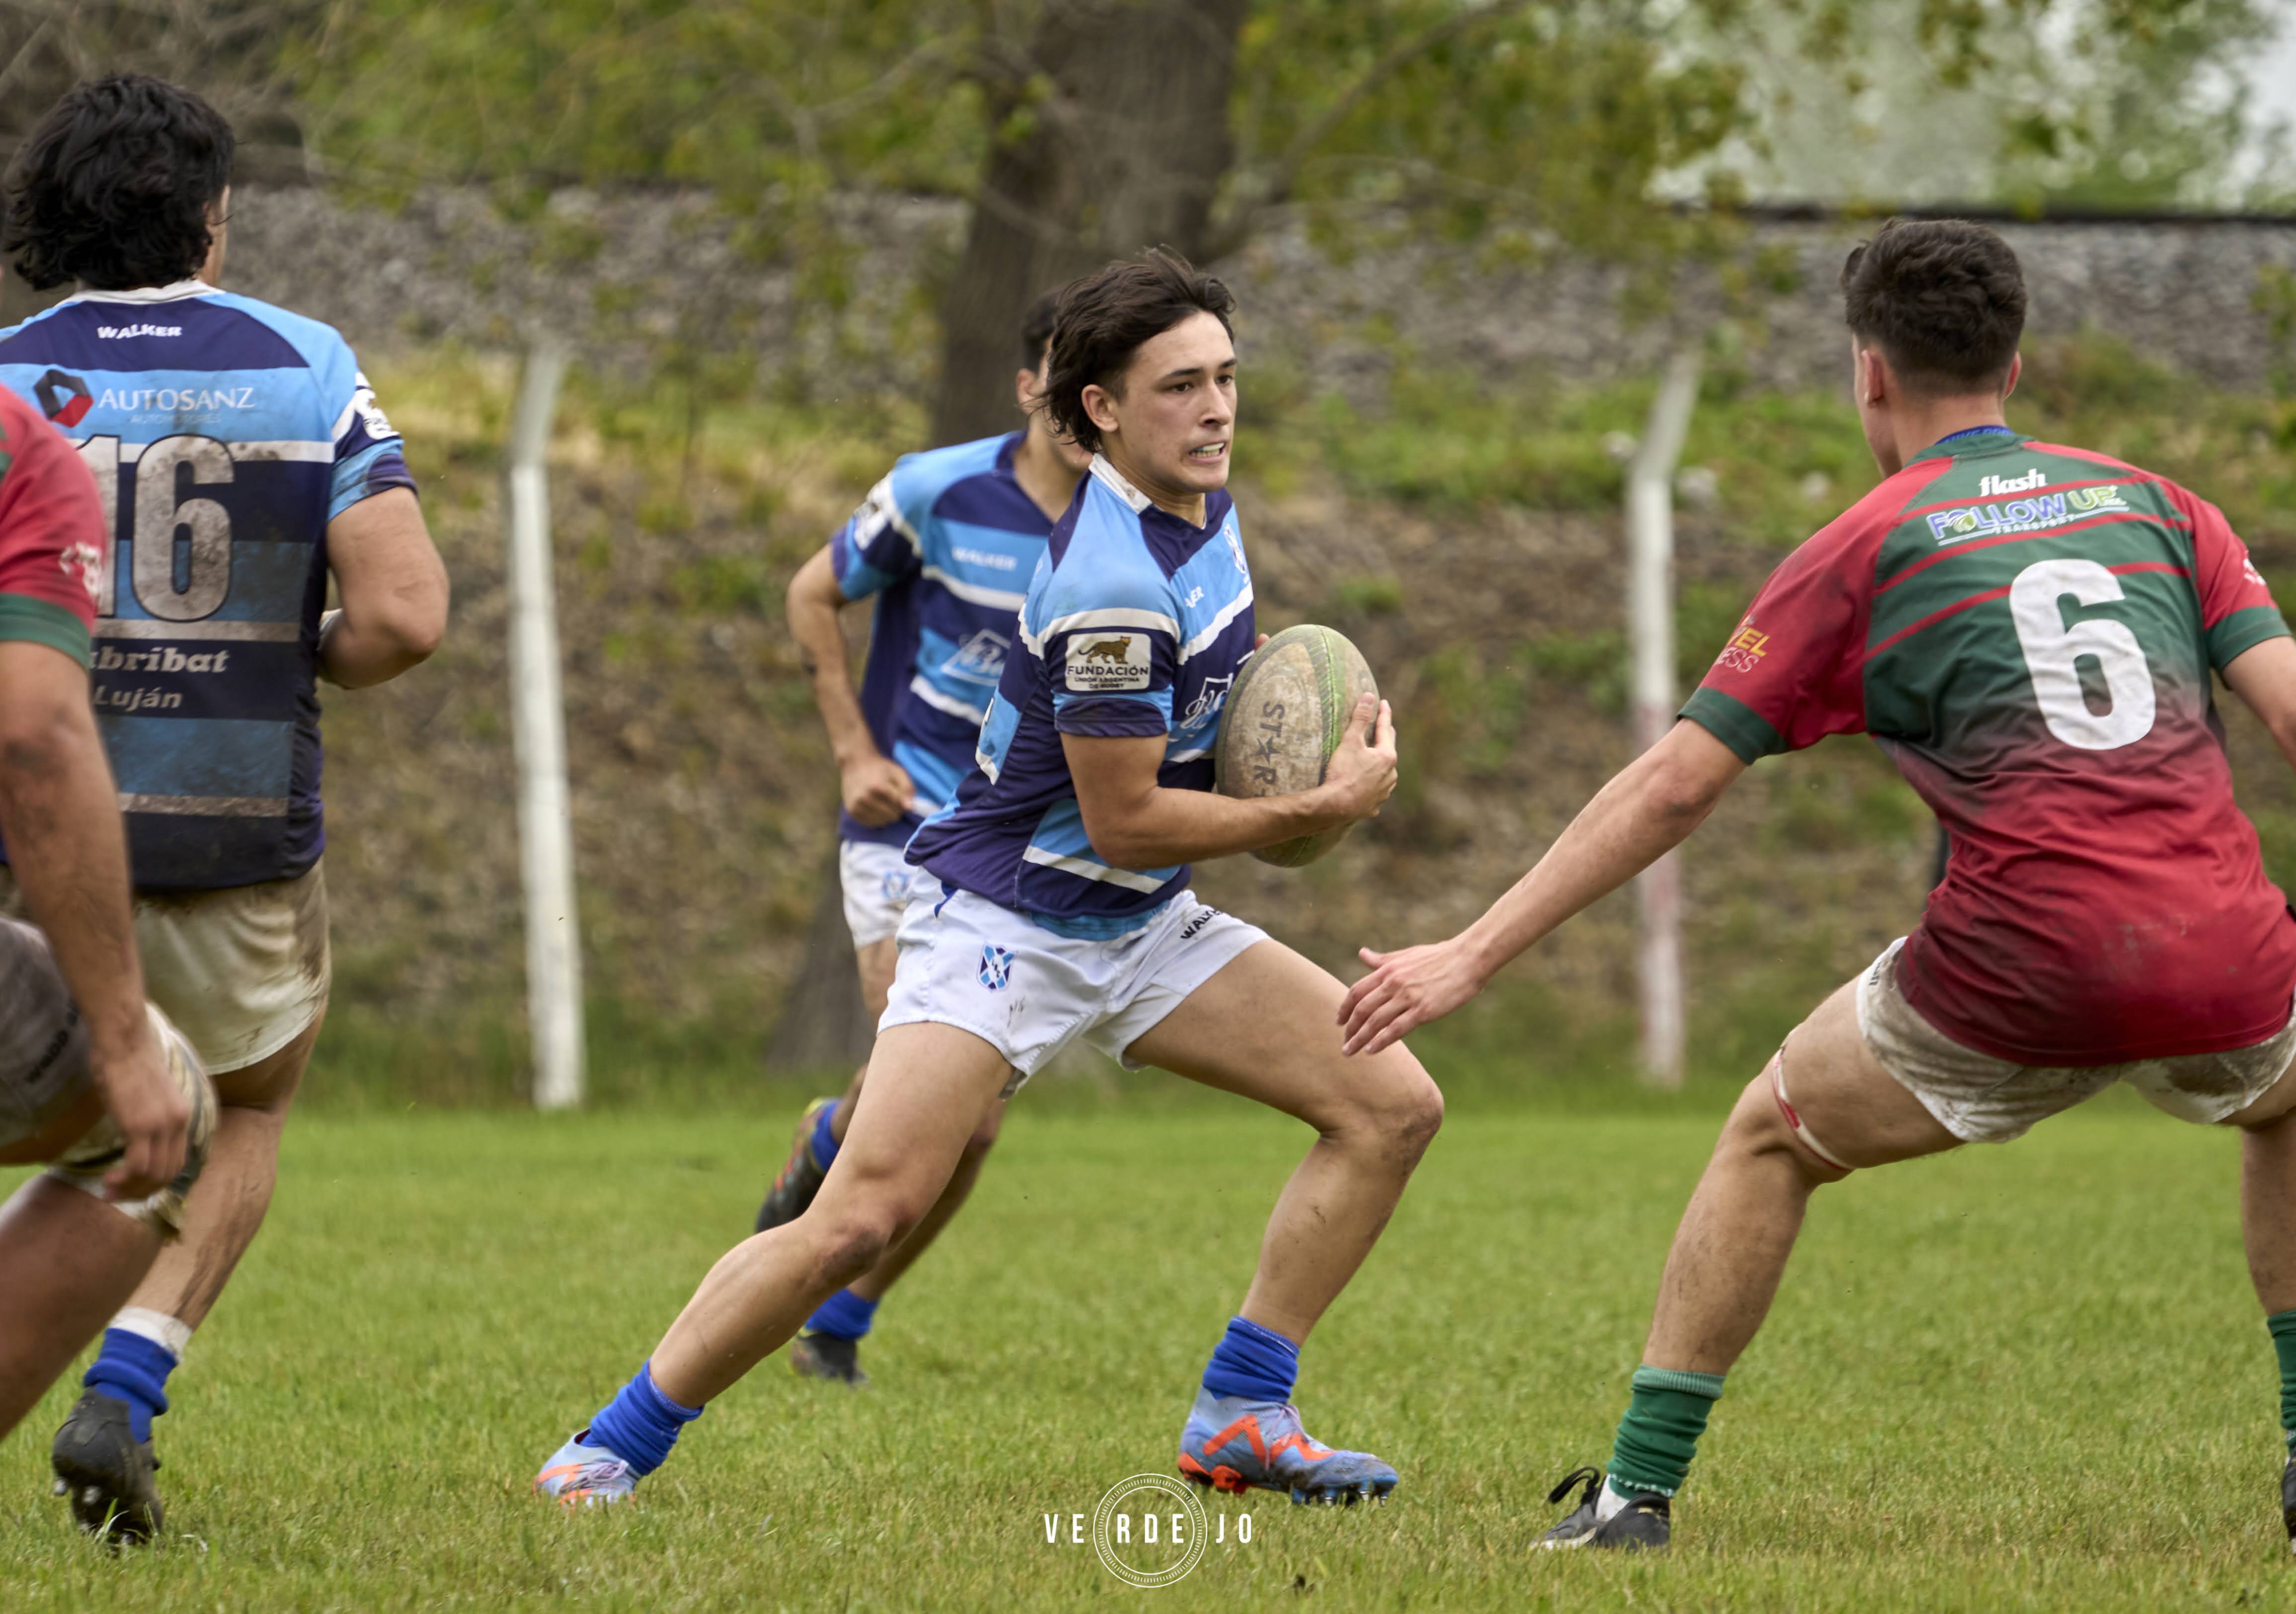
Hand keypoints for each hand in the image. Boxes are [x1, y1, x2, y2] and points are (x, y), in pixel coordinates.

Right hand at [86, 1021, 187, 1199]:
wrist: (124, 1040)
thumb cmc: (129, 1062)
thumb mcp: (148, 1094)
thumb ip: (151, 1115)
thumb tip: (139, 1135)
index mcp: (183, 1115)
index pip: (178, 1160)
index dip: (157, 1179)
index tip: (133, 1186)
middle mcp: (179, 1122)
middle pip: (169, 1172)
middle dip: (143, 1190)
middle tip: (117, 1195)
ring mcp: (162, 1124)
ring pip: (154, 1174)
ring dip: (131, 1189)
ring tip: (108, 1191)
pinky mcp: (141, 1124)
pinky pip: (138, 1165)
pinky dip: (123, 1179)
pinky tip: (107, 1179)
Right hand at [841, 753, 915, 826]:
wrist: (855, 763)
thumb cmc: (880, 768)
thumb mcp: (898, 772)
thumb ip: (907, 788)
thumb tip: (910, 808)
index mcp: (877, 787)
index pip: (899, 806)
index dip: (903, 801)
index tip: (899, 793)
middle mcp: (865, 798)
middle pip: (892, 816)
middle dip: (895, 809)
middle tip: (890, 798)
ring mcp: (856, 806)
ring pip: (882, 822)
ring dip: (886, 815)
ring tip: (882, 801)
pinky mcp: (852, 811)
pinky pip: (871, 824)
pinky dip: (876, 818)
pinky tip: (874, 806)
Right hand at [1320, 696, 1397, 822]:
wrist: (1335, 806)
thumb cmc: (1343, 772)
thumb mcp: (1350, 741)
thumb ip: (1360, 719)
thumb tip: (1368, 696)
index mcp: (1387, 757)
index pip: (1386, 729)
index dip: (1383, 714)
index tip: (1384, 703)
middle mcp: (1391, 775)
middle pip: (1389, 751)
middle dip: (1385, 737)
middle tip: (1383, 726)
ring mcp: (1383, 792)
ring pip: (1385, 773)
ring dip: (1381, 763)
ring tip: (1376, 758)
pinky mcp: (1373, 805)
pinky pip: (1376, 790)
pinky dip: (1373, 783)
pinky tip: (1367, 784)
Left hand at [1338, 938, 1487, 1055]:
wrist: (1468, 959)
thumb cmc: (1439, 956)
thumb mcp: (1406, 954)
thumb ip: (1382, 960)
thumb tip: (1362, 954)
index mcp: (1388, 970)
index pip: (1356, 991)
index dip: (1345, 1008)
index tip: (1339, 1022)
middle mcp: (1393, 983)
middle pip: (1362, 1009)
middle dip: (1350, 1029)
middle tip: (1344, 1044)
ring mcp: (1408, 997)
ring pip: (1375, 1022)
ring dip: (1359, 1039)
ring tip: (1350, 1051)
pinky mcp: (1423, 1011)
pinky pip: (1396, 1029)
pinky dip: (1381, 1041)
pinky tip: (1371, 1050)